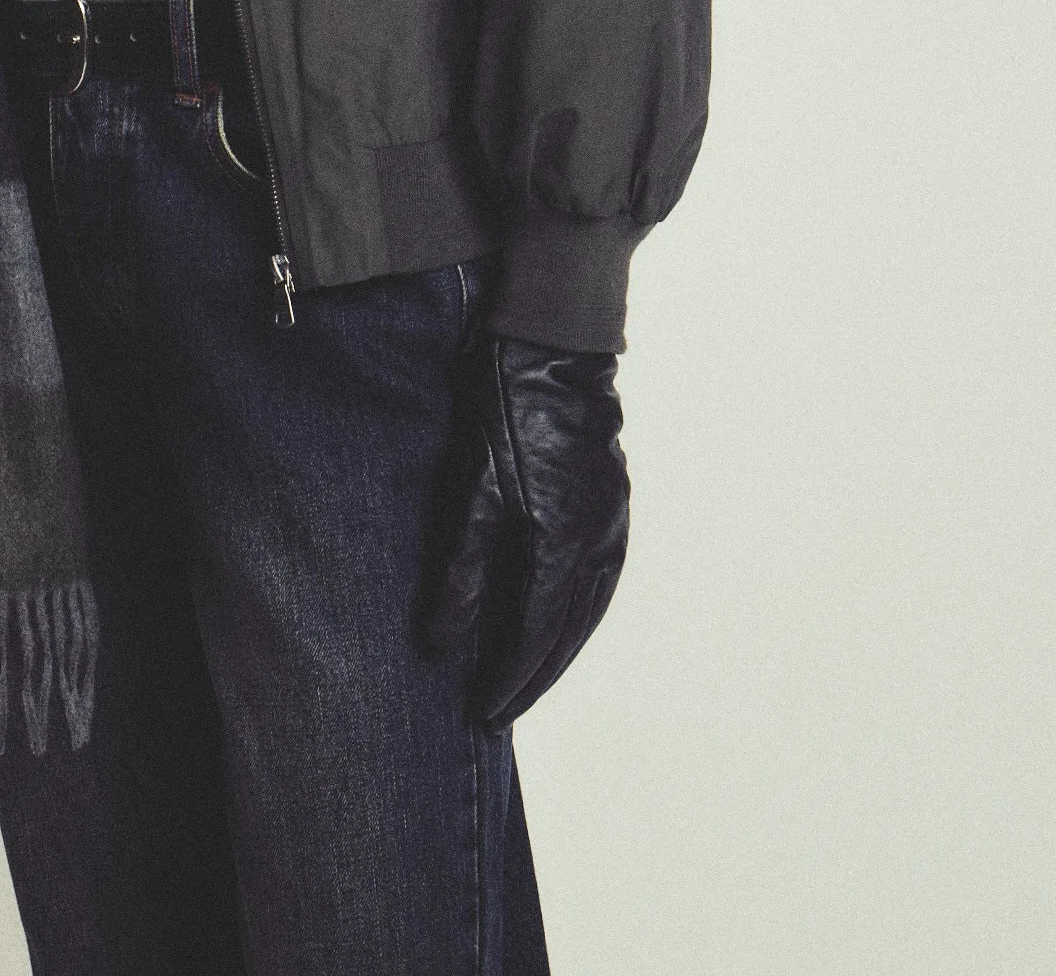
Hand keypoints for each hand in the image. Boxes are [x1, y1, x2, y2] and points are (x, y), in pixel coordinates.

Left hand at [422, 337, 629, 730]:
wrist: (550, 344)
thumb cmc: (503, 410)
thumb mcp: (471, 489)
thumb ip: (463, 570)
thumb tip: (444, 640)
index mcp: (564, 543)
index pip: (535, 635)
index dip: (509, 678)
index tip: (483, 711)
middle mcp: (600, 540)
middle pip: (568, 632)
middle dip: (534, 676)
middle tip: (501, 711)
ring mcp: (612, 518)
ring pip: (590, 608)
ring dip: (560, 649)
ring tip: (527, 677)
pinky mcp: (612, 498)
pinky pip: (600, 576)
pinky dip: (578, 610)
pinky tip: (559, 616)